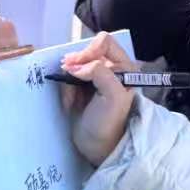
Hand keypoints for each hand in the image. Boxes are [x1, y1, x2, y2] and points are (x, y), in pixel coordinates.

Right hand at [59, 32, 137, 165]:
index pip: (104, 43)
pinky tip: (69, 102)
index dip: (89, 50)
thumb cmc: (109, 122)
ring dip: (68, 77)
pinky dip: (64, 86)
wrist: (97, 146)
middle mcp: (111, 69)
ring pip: (74, 63)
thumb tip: (75, 67)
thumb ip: (100, 73)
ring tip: (71, 95)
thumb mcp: (113, 96)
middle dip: (75, 63)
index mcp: (125, 68)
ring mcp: (95, 78)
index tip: (78, 67)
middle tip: (67, 76)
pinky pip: (67, 76)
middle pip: (87, 50)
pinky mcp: (81, 88)